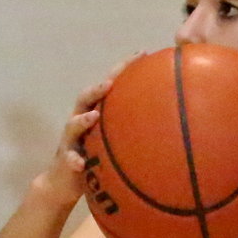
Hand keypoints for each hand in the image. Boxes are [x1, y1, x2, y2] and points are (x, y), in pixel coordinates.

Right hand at [34, 54, 142, 206]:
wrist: (64, 183)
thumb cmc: (95, 159)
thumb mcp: (115, 141)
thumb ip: (135, 127)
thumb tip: (173, 120)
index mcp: (95, 112)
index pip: (110, 85)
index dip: (124, 68)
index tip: (143, 53)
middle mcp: (80, 121)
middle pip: (86, 98)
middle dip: (97, 89)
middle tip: (110, 82)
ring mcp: (70, 139)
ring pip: (73, 125)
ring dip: (82, 120)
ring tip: (93, 117)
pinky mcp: (65, 159)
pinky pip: (69, 159)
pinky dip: (74, 159)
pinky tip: (80, 163)